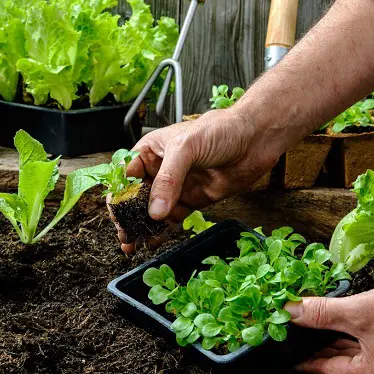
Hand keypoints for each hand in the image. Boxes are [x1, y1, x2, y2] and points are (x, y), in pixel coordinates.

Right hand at [116, 108, 279, 251]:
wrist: (255, 139)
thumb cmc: (220, 130)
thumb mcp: (187, 148)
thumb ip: (168, 179)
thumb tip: (154, 211)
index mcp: (151, 151)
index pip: (125, 175)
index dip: (118, 195)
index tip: (117, 214)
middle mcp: (160, 170)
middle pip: (136, 197)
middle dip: (127, 216)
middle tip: (124, 235)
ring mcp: (177, 187)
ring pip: (152, 211)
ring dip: (142, 227)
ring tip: (133, 243)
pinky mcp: (193, 200)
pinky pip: (172, 219)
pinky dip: (162, 231)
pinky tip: (154, 240)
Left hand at [285, 274, 373, 373]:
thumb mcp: (358, 310)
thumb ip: (321, 313)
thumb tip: (289, 313)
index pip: (328, 370)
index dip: (304, 360)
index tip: (284, 353)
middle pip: (342, 362)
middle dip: (317, 347)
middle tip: (293, 336)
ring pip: (356, 352)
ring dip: (334, 339)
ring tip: (309, 328)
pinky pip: (369, 344)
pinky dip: (352, 334)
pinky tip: (339, 320)